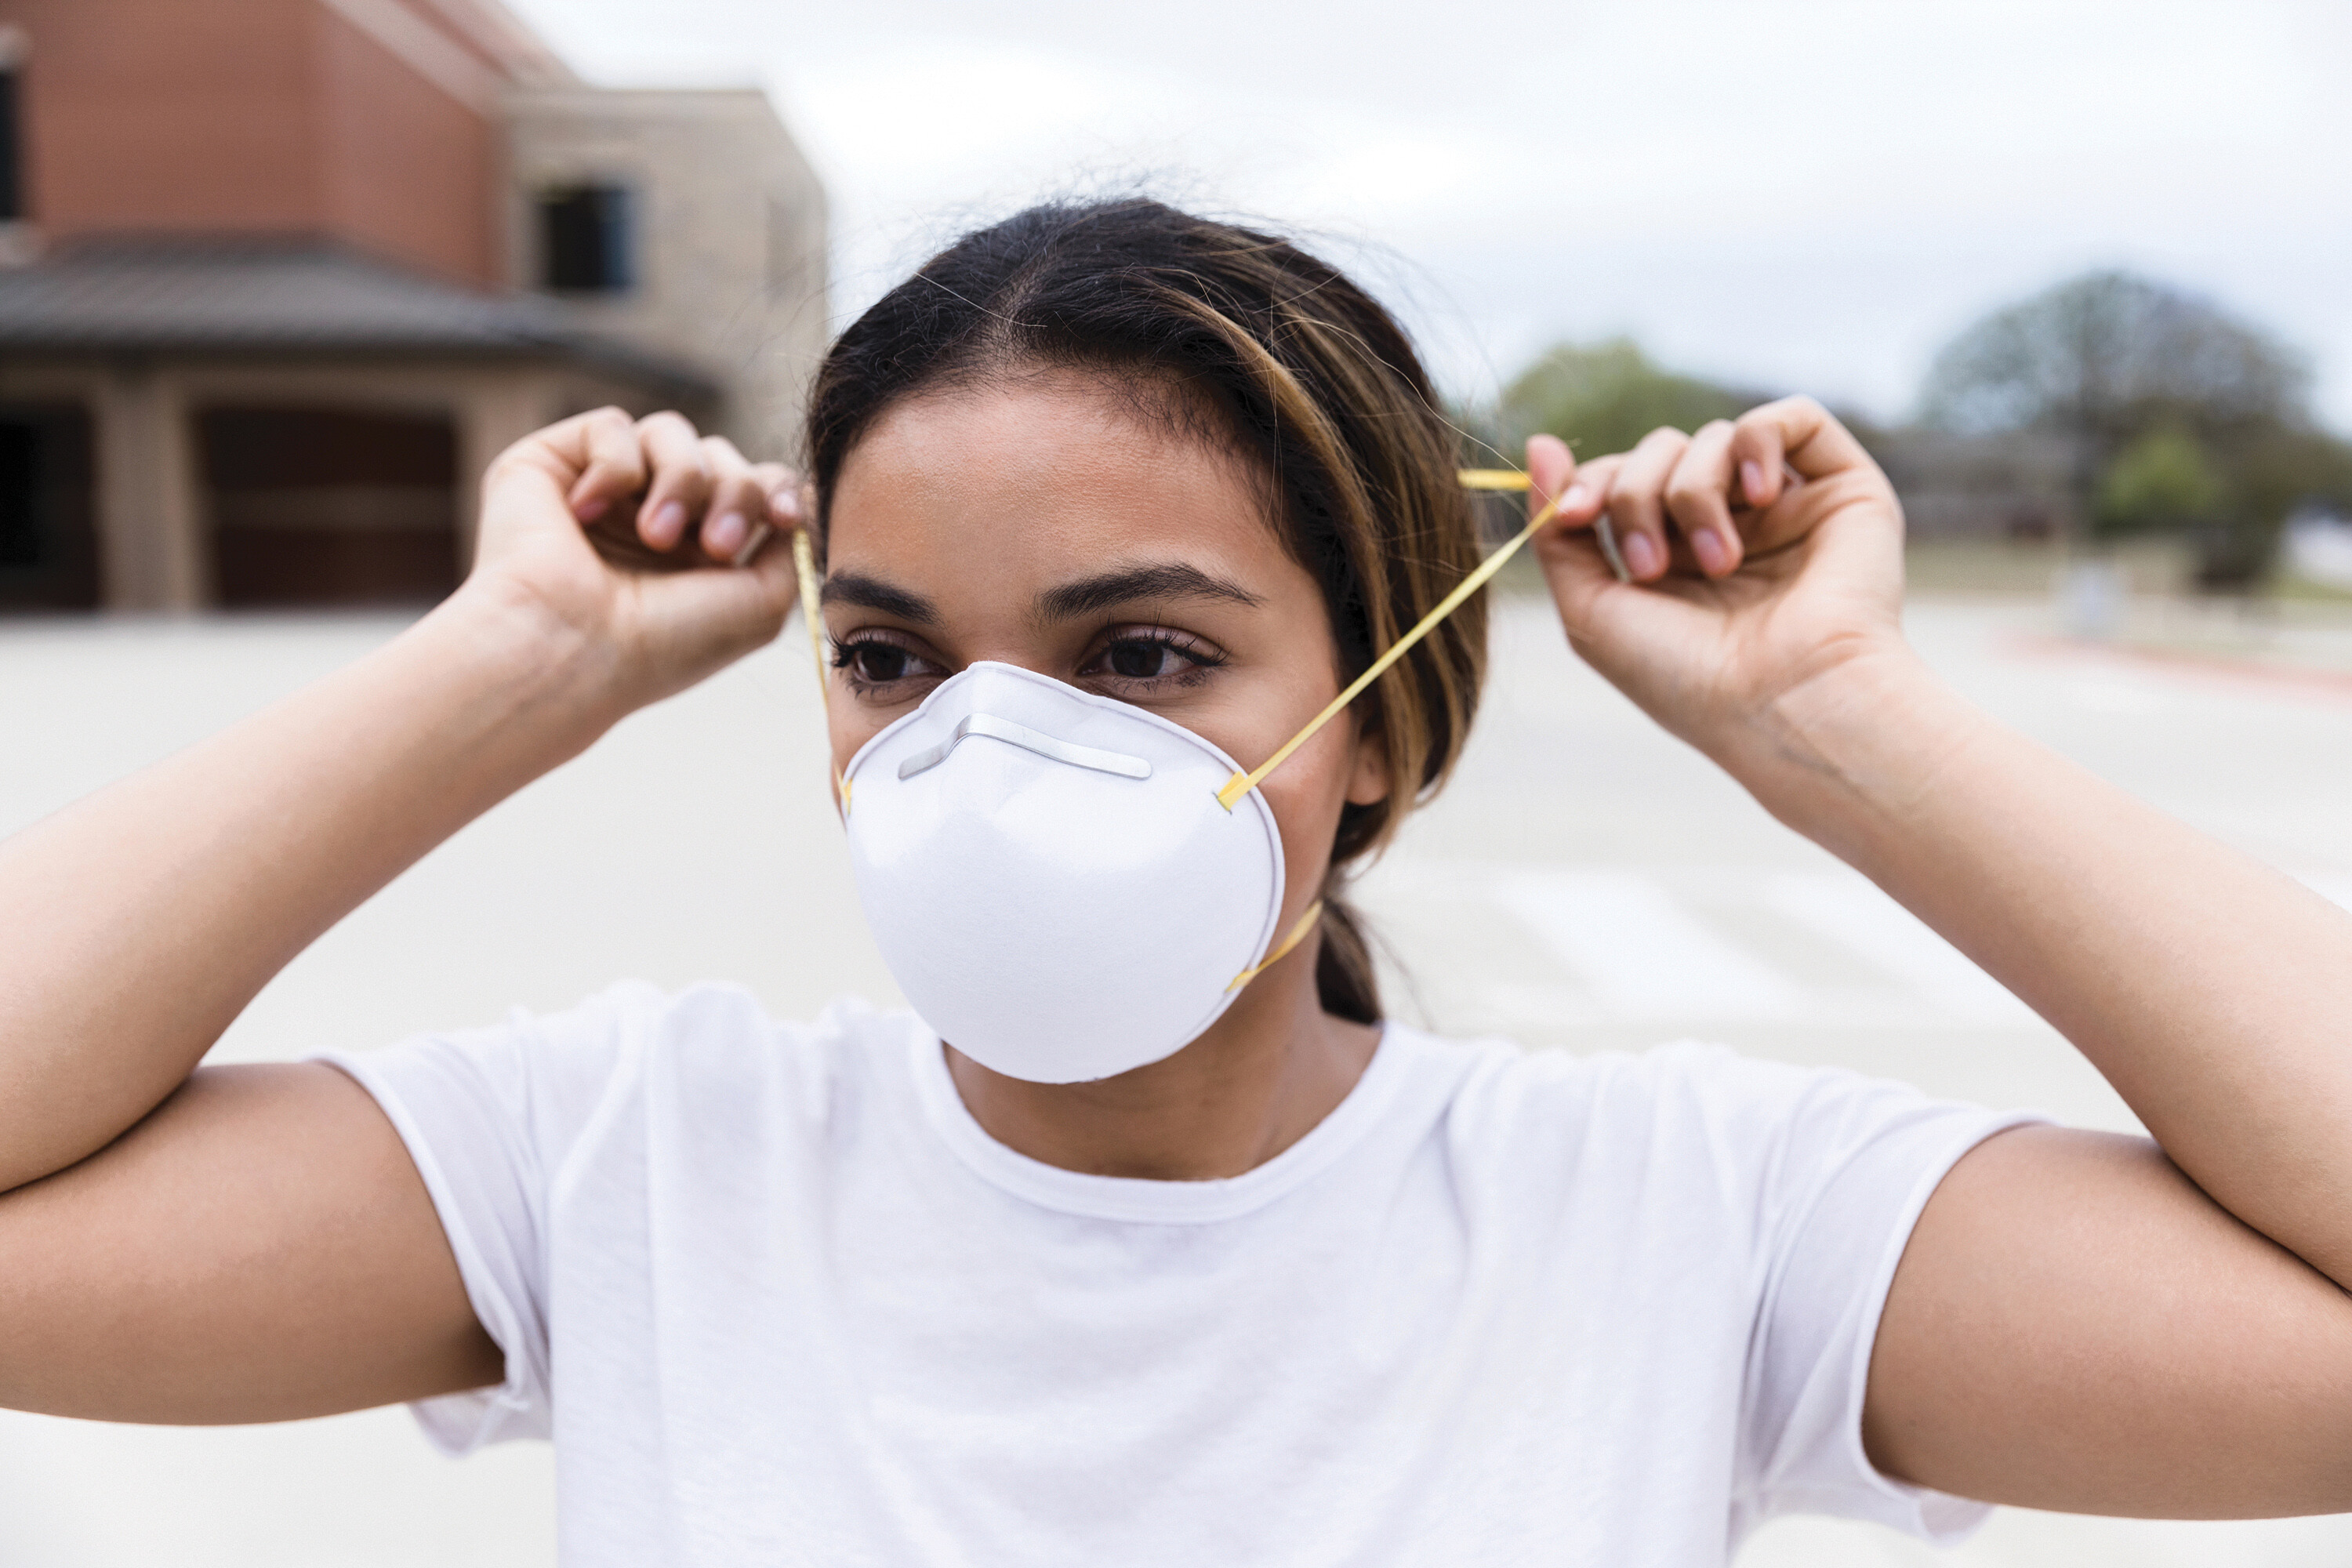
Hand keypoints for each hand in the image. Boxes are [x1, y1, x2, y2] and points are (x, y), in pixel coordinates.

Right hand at [461, 408, 803, 715]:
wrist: (570, 648)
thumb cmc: (663, 642)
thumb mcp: (760, 605)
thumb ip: (793, 548)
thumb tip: (805, 492)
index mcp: (697, 555)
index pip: (754, 486)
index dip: (775, 490)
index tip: (782, 518)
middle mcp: (651, 517)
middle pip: (723, 457)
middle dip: (735, 493)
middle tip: (716, 548)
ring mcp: (604, 490)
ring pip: (672, 433)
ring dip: (683, 480)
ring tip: (656, 536)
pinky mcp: (554, 463)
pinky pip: (612, 426)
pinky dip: (615, 467)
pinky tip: (585, 514)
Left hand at [1526, 397, 1914, 762]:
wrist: (1785, 705)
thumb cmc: (1688, 678)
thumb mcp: (1593, 612)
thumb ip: (1557, 532)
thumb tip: (1540, 444)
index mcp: (1673, 557)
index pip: (1620, 480)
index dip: (1589, 485)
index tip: (1575, 516)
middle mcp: (1729, 526)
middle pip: (1661, 451)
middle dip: (1636, 495)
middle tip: (1651, 568)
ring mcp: (1785, 506)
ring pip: (1714, 437)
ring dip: (1693, 491)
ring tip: (1718, 562)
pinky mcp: (1841, 488)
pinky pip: (1791, 417)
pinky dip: (1758, 442)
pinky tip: (1757, 497)